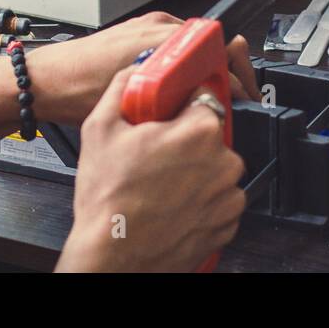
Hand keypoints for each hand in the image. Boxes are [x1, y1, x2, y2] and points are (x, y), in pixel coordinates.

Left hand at [28, 12, 260, 122]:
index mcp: (163, 37)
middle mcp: (158, 26)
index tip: (242, 96)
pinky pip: (172, 47)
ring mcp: (147, 28)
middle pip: (212, 43)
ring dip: (205, 68)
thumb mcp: (136, 103)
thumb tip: (205, 105)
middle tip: (234, 97)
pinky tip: (177, 87)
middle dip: (227, 70)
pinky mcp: (136, 33)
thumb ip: (178, 99)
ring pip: (193, 46)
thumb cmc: (76, 90)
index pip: (219, 50)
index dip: (236, 77)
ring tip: (206, 96)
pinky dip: (183, 65)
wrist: (44, 82)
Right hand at [57, 67, 245, 271]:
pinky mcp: (227, 223)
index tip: (170, 119)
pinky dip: (202, 203)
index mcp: (199, 131)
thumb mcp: (100, 128)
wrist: (113, 256)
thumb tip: (135, 71)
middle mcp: (223, 161)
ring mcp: (228, 195)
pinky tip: (174, 206)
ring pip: (217, 170)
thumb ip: (122, 88)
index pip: (204, 100)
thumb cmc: (109, 200)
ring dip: (197, 174)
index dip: (182, 109)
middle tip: (158, 157)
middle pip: (210, 137)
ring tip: (163, 186)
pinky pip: (220, 202)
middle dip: (188, 143)